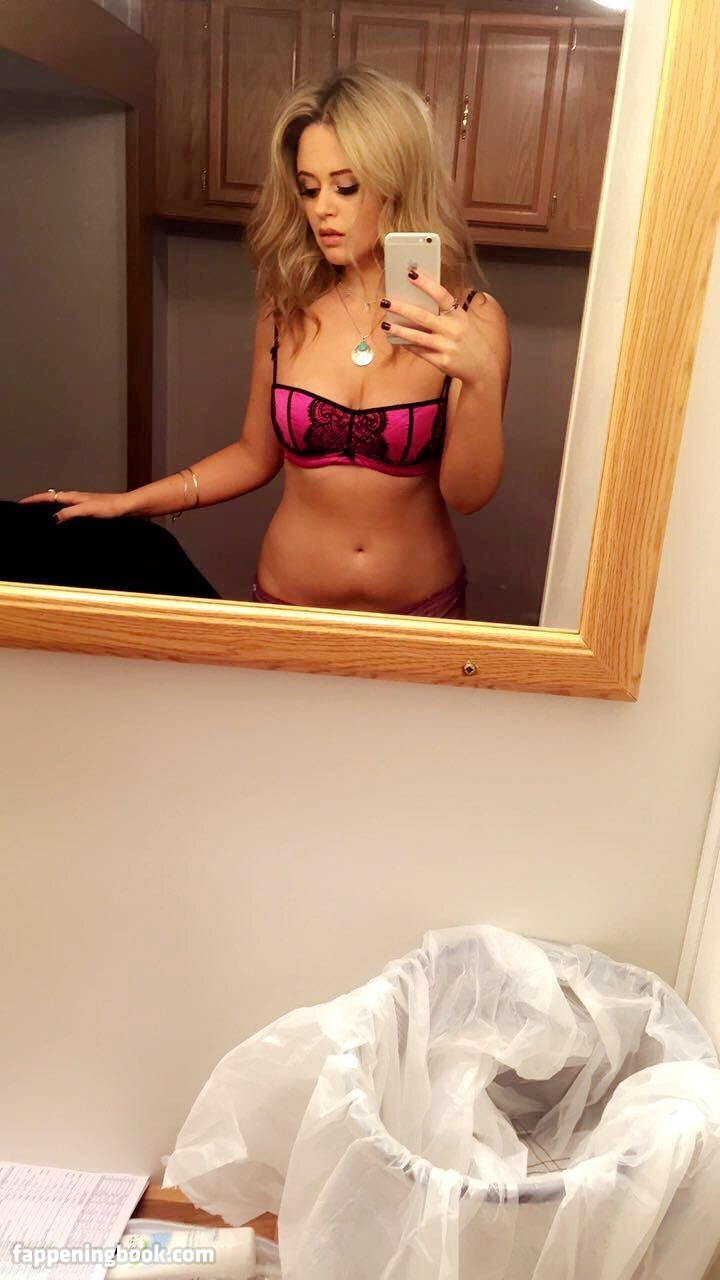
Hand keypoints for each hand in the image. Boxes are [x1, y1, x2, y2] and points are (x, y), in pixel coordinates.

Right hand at [19, 489, 130, 522]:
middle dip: (38, 503)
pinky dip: (61, 514)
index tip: (22, 503)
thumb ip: (70, 513)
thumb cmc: (110, 507)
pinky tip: (63, 521)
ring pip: (60, 504)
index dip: (34, 500)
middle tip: (26, 508)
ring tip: (39, 514)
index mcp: (73, 497)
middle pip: (52, 499)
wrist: (127, 507)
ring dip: (49, 508)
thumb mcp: (87, 510)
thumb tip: (54, 518)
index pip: (49, 497)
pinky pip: (69, 511)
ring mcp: (82, 504)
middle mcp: (76, 499)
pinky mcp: (89, 510)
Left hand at [381, 272, 501, 388]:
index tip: (410, 274)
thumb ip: (445, 313)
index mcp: (458, 315)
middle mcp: (453, 329)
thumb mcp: (462, 322)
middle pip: (422, 316)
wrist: (483, 367)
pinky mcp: (442, 362)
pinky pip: (420, 352)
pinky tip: (397, 340)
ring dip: (399, 330)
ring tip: (385, 324)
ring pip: (417, 337)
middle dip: (401, 308)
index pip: (441, 295)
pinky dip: (408, 345)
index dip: (426, 284)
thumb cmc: (468, 340)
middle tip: (385, 301)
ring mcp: (447, 346)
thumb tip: (417, 302)